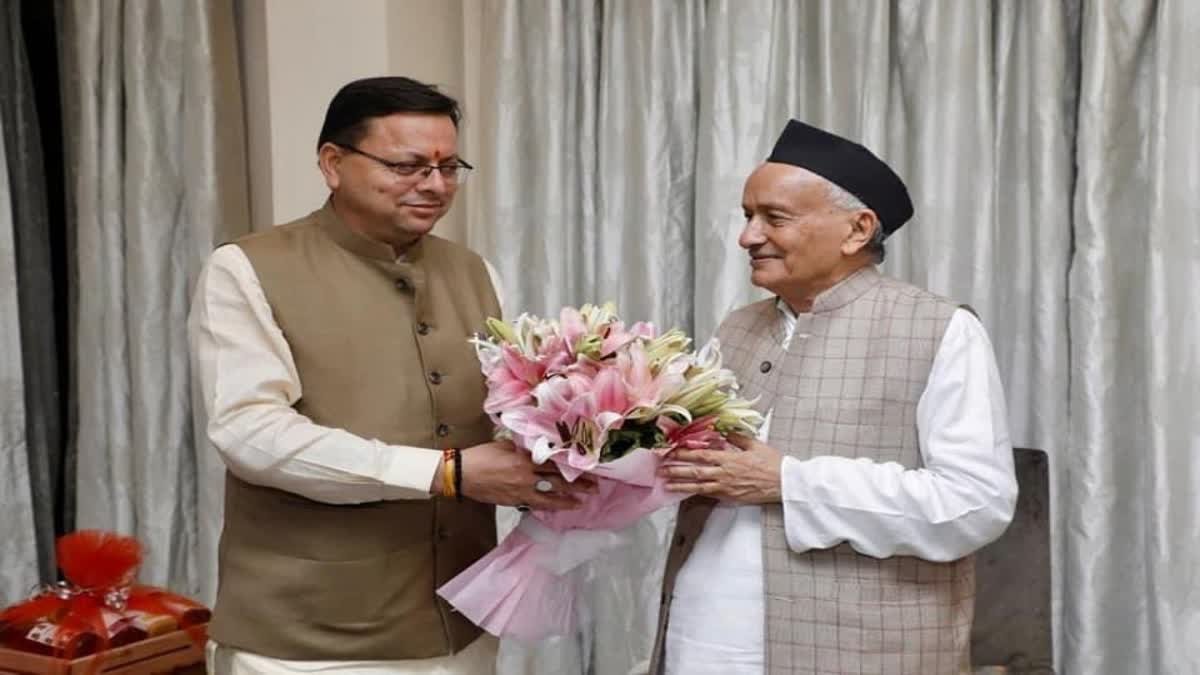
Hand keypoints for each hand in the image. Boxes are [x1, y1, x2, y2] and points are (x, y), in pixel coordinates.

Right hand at [458, 440, 593, 510]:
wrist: (461, 474)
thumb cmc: (480, 455)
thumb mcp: (505, 444)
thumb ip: (524, 447)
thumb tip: (538, 447)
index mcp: (525, 460)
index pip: (555, 463)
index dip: (573, 466)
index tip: (588, 468)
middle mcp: (526, 477)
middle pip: (558, 481)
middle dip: (578, 486)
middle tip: (594, 488)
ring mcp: (520, 492)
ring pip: (549, 498)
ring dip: (567, 501)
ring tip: (581, 502)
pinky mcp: (513, 501)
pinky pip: (535, 504)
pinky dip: (548, 506)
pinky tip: (557, 507)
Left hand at [659, 434, 783, 503]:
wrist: (783, 484)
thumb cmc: (771, 463)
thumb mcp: (754, 444)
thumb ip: (736, 437)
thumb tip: (723, 429)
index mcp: (729, 458)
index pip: (701, 454)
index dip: (684, 453)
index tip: (671, 450)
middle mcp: (724, 473)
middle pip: (695, 470)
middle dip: (676, 469)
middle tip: (661, 468)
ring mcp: (725, 487)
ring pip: (698, 485)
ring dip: (680, 484)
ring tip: (666, 483)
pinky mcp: (729, 497)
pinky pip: (708, 494)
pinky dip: (695, 493)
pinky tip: (685, 493)